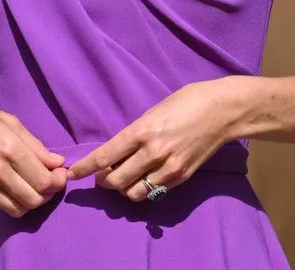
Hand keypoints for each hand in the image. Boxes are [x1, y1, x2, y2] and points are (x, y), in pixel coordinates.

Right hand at [0, 97, 67, 217]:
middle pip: (35, 198)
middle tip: (51, 182)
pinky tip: (13, 186)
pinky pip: (1, 206)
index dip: (58, 180)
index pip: (44, 179)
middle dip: (49, 193)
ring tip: (33, 187)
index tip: (61, 174)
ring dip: (32, 201)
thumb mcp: (6, 119)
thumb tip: (56, 161)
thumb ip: (33, 143)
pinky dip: (12, 201)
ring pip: (19, 208)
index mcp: (8, 146)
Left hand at [67, 79, 236, 200]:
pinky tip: (144, 178)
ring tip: (124, 178)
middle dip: (103, 181)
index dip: (85, 168)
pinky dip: (144, 189)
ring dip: (124, 189)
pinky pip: (154, 192)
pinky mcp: (181, 177)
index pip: (104, 157)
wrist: (222, 111)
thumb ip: (135, 132)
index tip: (72, 175)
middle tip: (101, 176)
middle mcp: (152, 153)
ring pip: (133, 193)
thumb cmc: (187, 101)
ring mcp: (168, 168)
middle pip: (115, 181)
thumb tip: (118, 149)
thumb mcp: (153, 111)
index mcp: (141, 130)